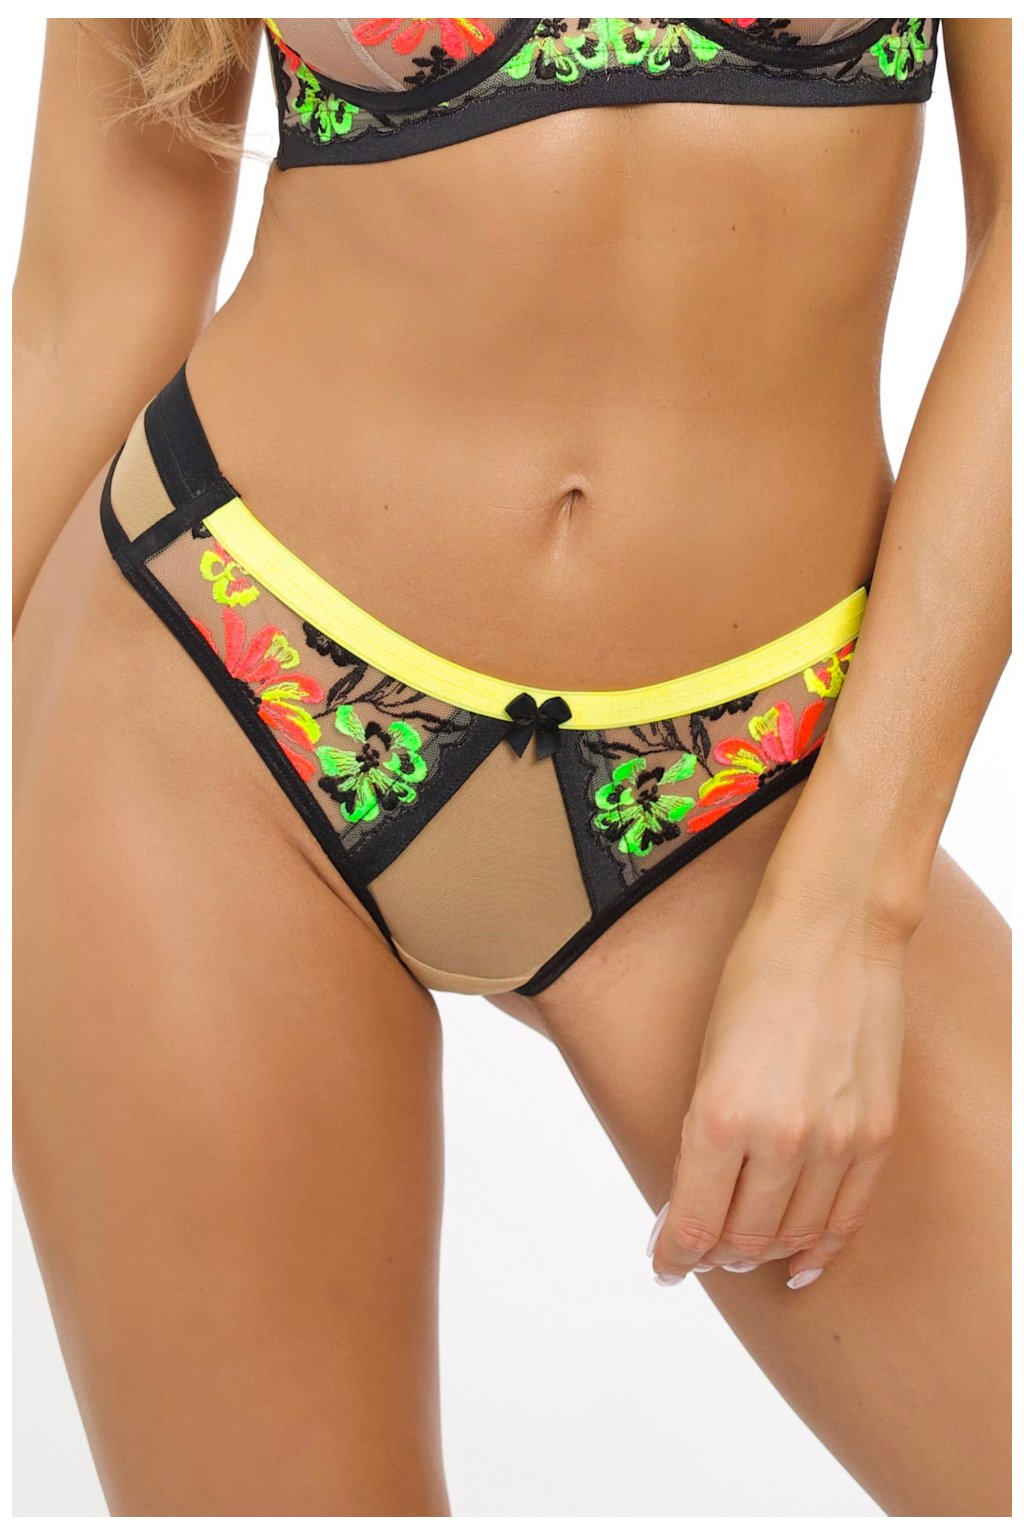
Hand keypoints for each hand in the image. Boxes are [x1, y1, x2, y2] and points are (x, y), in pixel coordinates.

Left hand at [648, 883, 906, 1288]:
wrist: (832, 934)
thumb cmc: (757, 981)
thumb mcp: (707, 1060)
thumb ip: (703, 1137)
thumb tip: (693, 1199)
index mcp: (723, 1117)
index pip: (695, 1224)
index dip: (675, 1256)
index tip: (665, 1265)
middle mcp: (781, 1140)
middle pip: (743, 1238)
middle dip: (715, 1255)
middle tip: (701, 1253)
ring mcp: (836, 1141)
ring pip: (794, 1235)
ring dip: (764, 1253)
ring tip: (744, 1253)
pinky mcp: (876, 1134)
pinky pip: (848, 1216)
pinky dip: (822, 1247)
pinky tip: (803, 1262)